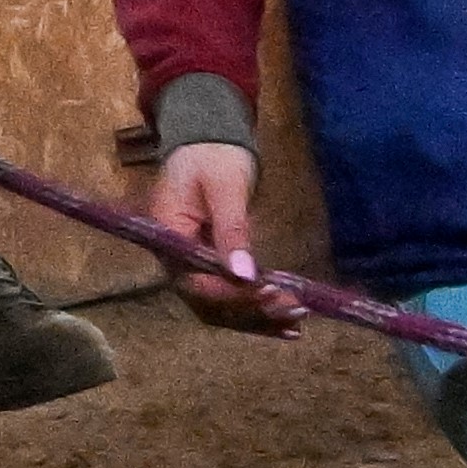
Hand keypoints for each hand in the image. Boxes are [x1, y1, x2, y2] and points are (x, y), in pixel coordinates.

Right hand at [144, 140, 296, 335]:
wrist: (208, 140)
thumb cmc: (213, 155)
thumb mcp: (225, 187)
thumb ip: (232, 231)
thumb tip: (244, 275)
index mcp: (168, 239)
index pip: (195, 283)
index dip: (230, 295)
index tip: (267, 292)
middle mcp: (176, 263)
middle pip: (209, 305)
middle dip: (251, 311)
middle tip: (293, 308)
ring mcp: (193, 269)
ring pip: (222, 309)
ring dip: (259, 318)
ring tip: (297, 319)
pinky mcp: (212, 269)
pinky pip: (232, 299)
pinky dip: (258, 313)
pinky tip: (287, 326)